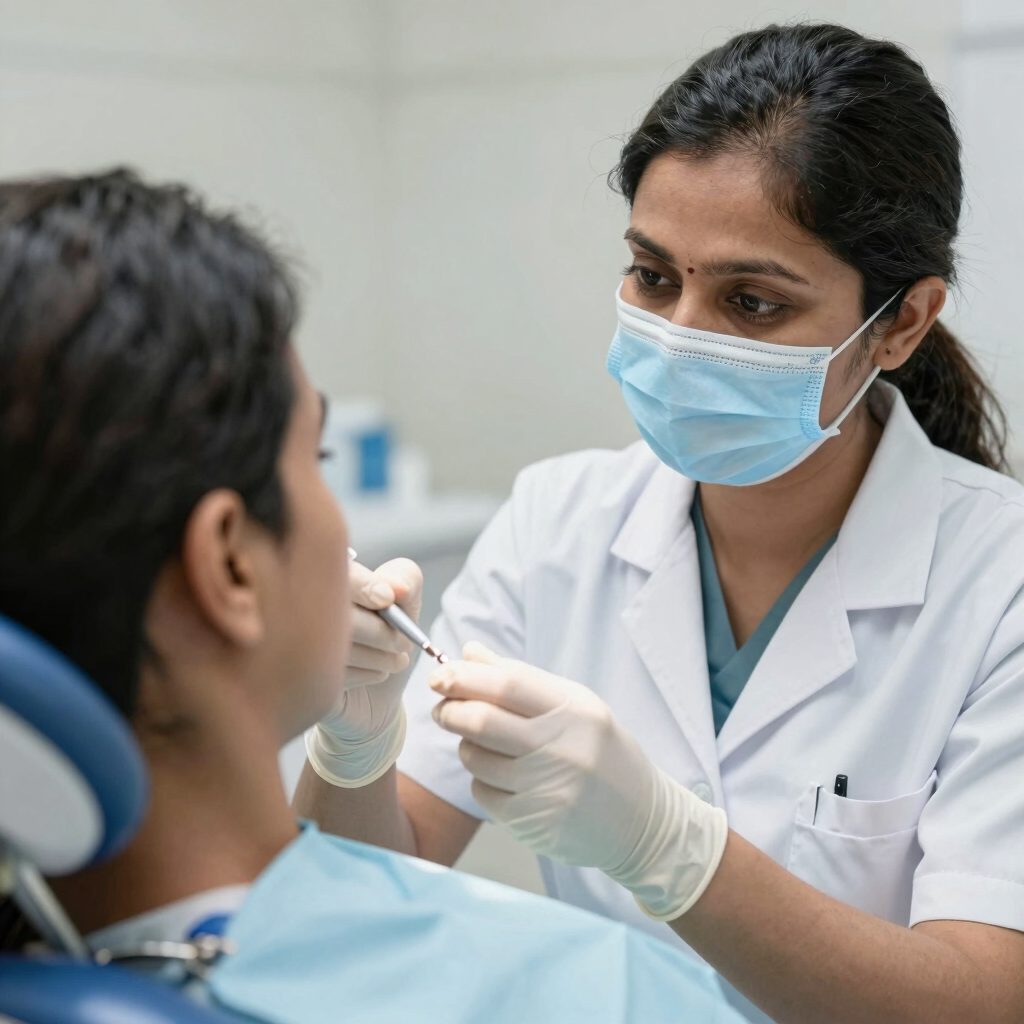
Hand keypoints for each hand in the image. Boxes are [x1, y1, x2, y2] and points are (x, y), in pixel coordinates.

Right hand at [305, 557, 422, 788]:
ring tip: (397, 660)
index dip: (364, 585)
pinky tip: (376, 673)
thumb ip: (406, 578)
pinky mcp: (294, 680)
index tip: (389, 600)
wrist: (374, 695)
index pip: (333, 573)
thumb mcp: (405, 602)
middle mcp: (294, 606)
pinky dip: (364, 674)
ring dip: (379, 655)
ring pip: (336, 645)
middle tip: (404, 643)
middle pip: (337, 613)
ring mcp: (288, 644)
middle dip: (381, 630)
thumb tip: (396, 587)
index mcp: (318, 575)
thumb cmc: (384, 635)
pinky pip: (331, 675)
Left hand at [429, 642, 727, 919]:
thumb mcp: (576, 705)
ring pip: (476, 758)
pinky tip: (504, 778)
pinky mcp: (534, 822)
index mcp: (574, 709)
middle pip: (482, 720)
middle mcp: (562, 747)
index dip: (465, 676)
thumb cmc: (601, 751)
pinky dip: (482, 780)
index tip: (440, 674)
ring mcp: (547, 788)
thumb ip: (521, 678)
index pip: (506, 684)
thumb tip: (469, 652)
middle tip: (443, 708)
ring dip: (466, 746)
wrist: (642, 819)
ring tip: (481, 744)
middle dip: (450, 710)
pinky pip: (483, 793)